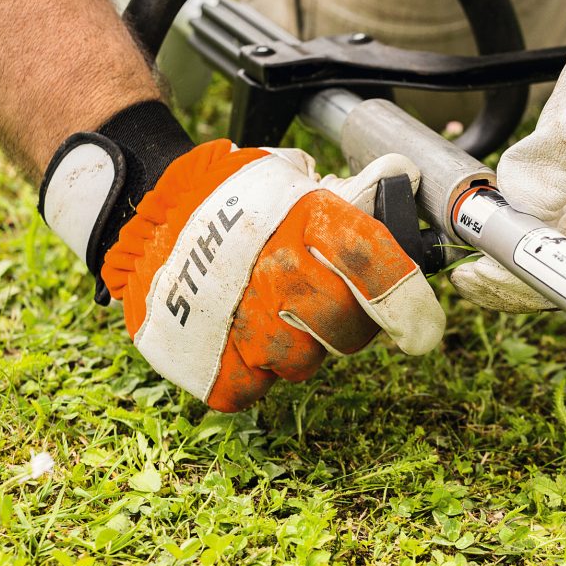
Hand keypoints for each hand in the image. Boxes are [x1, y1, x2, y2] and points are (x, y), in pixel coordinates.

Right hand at [99, 140, 444, 410]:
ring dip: (300, 346)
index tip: (424, 331)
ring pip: (304, 363)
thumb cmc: (227, 200)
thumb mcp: (289, 178)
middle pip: (345, 329)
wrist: (141, 216)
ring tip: (272, 312)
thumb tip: (402, 180)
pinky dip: (254, 371)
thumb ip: (347, 193)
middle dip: (348, 325)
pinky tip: (241, 336)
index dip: (407, 302)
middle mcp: (277, 272)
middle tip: (327, 305)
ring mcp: (241, 320)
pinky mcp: (208, 360)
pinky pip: (254, 387)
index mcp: (305, 221)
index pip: (371, 263)